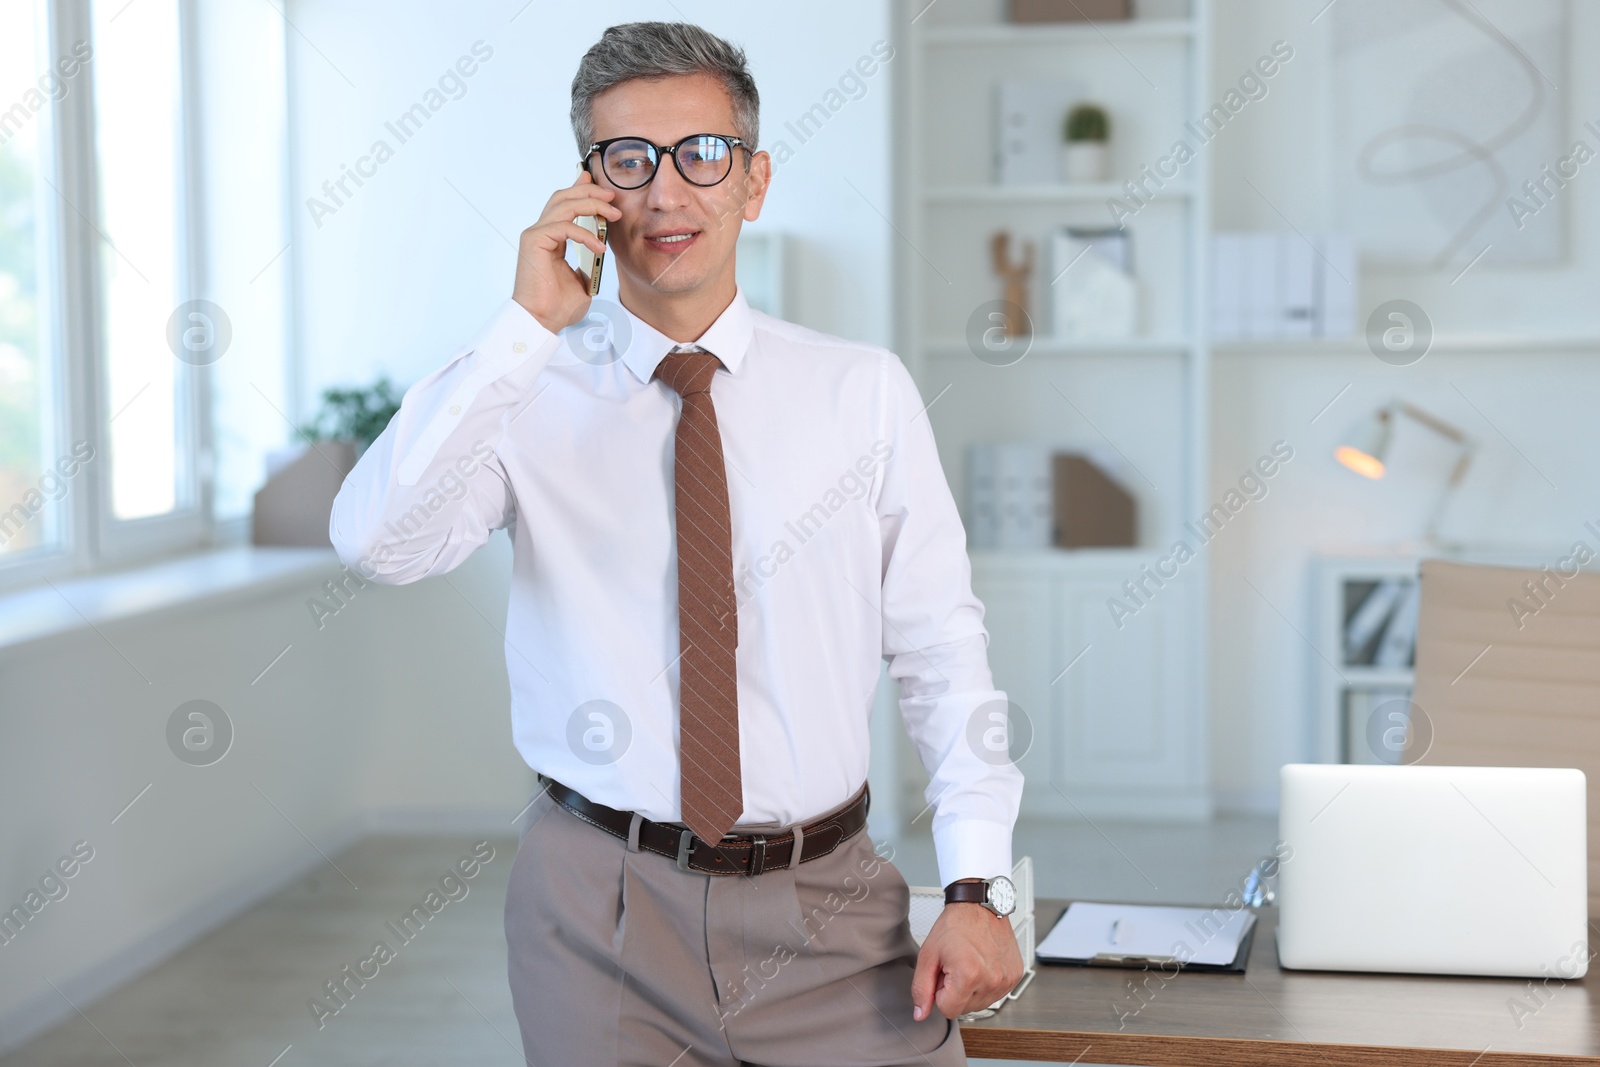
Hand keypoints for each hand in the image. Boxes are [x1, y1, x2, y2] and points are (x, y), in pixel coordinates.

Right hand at [512, 170, 622, 334]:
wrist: (542, 321)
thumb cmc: (557, 306)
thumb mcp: (581, 279)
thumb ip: (588, 261)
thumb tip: (599, 251)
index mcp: (551, 238)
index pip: (565, 205)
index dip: (582, 190)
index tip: (603, 189)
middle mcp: (541, 232)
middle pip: (564, 197)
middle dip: (590, 192)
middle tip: (612, 196)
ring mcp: (535, 235)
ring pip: (564, 205)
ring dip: (591, 205)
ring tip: (612, 214)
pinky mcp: (534, 241)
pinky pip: (564, 226)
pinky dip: (585, 234)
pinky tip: (599, 246)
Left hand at [910, 897, 1024, 1020]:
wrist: (979, 904)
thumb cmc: (955, 925)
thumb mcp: (928, 955)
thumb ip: (921, 988)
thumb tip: (921, 1014)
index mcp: (969, 975)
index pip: (948, 1011)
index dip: (941, 993)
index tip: (944, 974)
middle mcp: (992, 980)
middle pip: (965, 1009)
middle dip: (956, 992)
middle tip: (956, 966)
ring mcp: (1007, 979)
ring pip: (981, 1004)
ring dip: (971, 989)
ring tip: (969, 963)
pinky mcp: (1015, 975)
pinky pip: (995, 993)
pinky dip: (986, 983)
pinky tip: (983, 963)